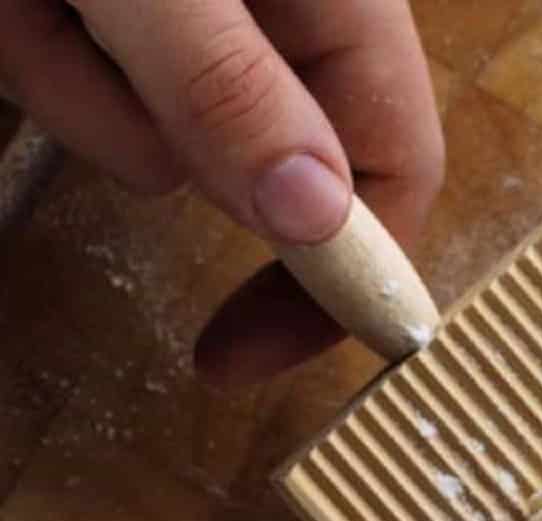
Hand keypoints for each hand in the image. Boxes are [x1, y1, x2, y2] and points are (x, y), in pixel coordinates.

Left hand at [0, 0, 442, 380]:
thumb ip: (228, 83)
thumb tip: (317, 221)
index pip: (394, 174)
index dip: (336, 277)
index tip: (244, 356)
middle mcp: (272, 15)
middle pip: (257, 168)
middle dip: (150, 130)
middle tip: (79, 22)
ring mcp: (182, 18)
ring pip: (146, 137)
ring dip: (68, 77)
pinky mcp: (108, 16)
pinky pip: (80, 86)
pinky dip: (31, 44)